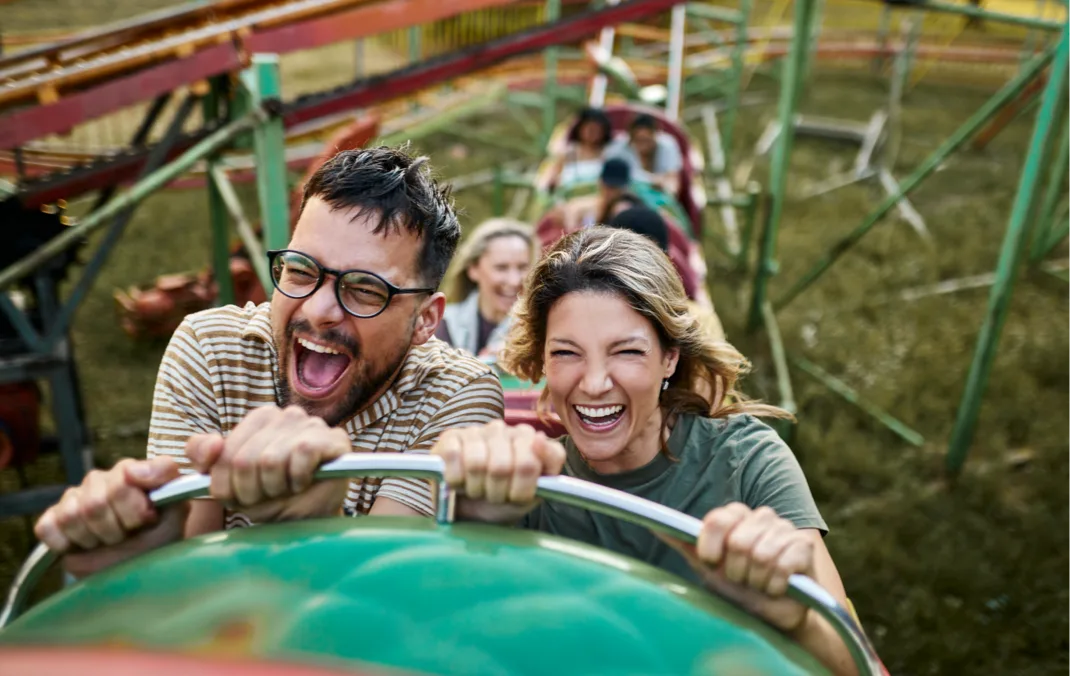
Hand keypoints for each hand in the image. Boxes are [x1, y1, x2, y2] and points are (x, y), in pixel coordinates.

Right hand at [34, 456, 185, 576]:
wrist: (138, 566)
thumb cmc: (159, 535)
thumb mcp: (177, 508)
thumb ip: (167, 479)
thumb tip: (138, 470)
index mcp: (131, 471)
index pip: (125, 474)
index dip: (134, 506)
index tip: (148, 519)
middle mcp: (102, 479)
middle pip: (95, 502)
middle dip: (116, 528)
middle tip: (128, 535)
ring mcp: (75, 498)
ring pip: (72, 515)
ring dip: (94, 538)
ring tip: (109, 542)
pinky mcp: (53, 519)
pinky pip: (48, 527)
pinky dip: (64, 543)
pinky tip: (83, 546)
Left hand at [186, 405, 350, 522]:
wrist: (306, 521)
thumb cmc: (268, 499)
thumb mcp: (225, 481)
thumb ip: (202, 455)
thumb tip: (213, 442)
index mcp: (260, 419)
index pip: (225, 453)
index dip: (228, 485)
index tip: (240, 497)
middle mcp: (286, 415)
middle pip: (245, 460)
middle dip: (252, 491)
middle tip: (267, 496)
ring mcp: (311, 424)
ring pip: (271, 460)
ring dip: (275, 488)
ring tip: (286, 491)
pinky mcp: (333, 438)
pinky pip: (301, 455)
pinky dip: (298, 479)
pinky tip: (303, 484)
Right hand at [433, 421, 565, 521]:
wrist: (468, 513)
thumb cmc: (503, 502)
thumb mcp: (532, 492)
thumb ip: (548, 463)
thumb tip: (539, 437)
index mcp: (530, 440)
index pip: (532, 460)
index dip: (523, 487)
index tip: (516, 496)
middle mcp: (505, 429)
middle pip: (502, 466)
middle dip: (497, 492)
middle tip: (494, 496)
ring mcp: (477, 430)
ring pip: (476, 463)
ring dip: (475, 488)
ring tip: (477, 490)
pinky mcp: (450, 436)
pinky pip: (454, 457)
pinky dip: (455, 480)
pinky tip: (458, 482)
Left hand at [663, 503, 814, 631]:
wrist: (774, 615)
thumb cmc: (738, 589)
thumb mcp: (707, 567)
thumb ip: (685, 544)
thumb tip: (655, 525)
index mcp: (737, 515)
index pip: (718, 519)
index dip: (711, 547)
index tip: (711, 563)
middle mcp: (762, 516)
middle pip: (738, 541)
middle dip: (736, 570)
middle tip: (741, 578)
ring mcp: (785, 528)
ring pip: (760, 555)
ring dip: (756, 580)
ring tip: (759, 583)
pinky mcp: (804, 546)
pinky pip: (782, 565)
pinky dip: (775, 584)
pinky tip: (777, 587)